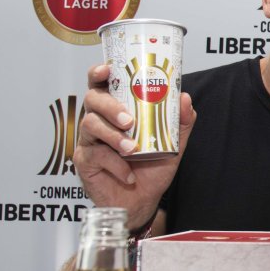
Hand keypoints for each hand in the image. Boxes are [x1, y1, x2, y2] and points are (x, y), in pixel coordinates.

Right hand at [74, 64, 195, 226]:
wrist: (143, 201)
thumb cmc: (152, 169)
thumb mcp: (173, 144)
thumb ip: (180, 122)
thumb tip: (185, 98)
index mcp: (117, 110)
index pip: (102, 84)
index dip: (100, 72)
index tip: (108, 69)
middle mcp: (100, 121)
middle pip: (92, 100)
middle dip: (110, 106)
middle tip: (129, 120)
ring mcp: (89, 140)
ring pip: (90, 124)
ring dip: (112, 136)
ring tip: (131, 149)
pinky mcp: (85, 161)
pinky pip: (95, 155)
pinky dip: (115, 164)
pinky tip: (129, 174)